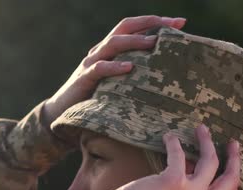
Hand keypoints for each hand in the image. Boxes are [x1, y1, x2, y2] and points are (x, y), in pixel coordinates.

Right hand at [42, 15, 185, 123]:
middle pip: (125, 27)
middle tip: (174, 26)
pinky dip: (114, 67)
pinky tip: (129, 68)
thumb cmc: (95, 99)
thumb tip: (165, 75)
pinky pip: (99, 68)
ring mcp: (91, 63)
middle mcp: (100, 50)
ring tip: (154, 43)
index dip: (156, 22)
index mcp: (110, 49)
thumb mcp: (117, 83)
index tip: (181, 23)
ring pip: (113, 43)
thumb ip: (134, 74)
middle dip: (150, 24)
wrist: (62, 113)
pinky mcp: (83, 79)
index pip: (134, 27)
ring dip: (135, 41)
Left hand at [96, 125, 240, 189]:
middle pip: (231, 178)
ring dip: (207, 141)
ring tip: (201, 129)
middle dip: (234, 158)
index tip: (229, 165)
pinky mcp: (173, 181)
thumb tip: (190, 172)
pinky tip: (169, 137)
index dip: (231, 177)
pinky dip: (174, 143)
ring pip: (210, 160)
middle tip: (233, 144)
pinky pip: (179, 154)